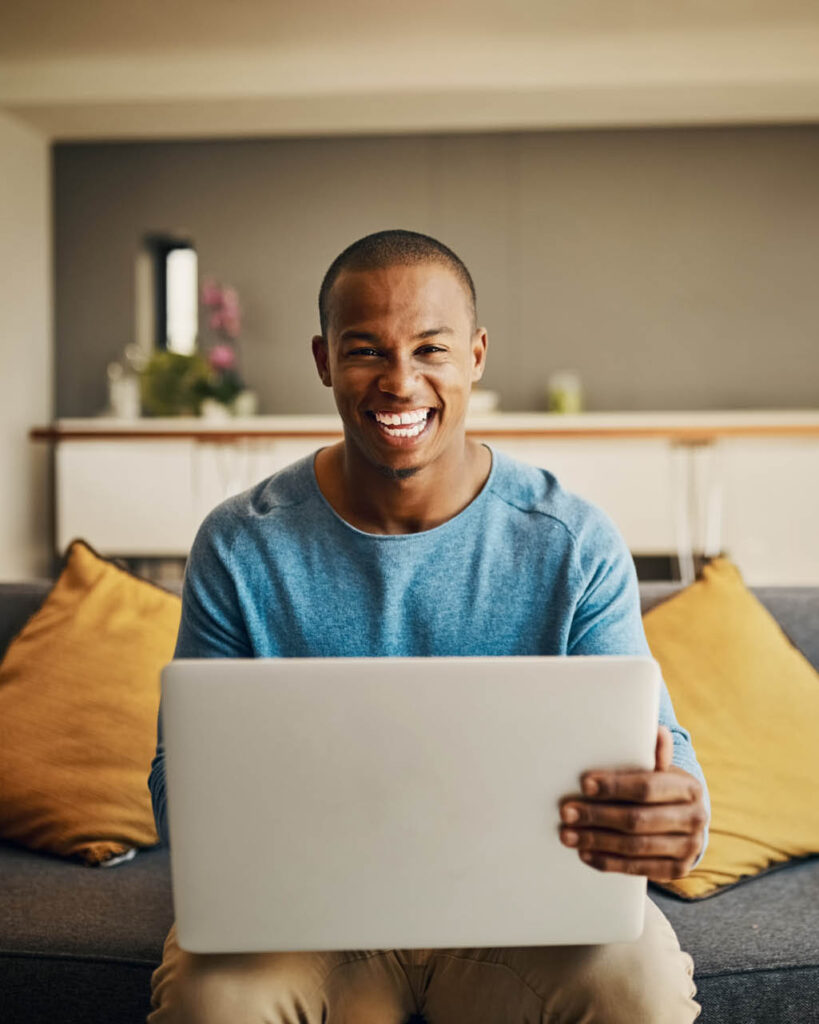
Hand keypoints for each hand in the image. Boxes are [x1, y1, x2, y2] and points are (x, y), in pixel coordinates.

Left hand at [558, 725, 706, 881]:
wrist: (686, 821)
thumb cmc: (662, 787)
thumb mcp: (662, 768)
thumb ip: (655, 752)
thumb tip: (657, 732)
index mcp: (689, 788)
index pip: (647, 787)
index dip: (614, 786)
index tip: (584, 784)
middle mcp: (695, 819)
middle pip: (637, 819)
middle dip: (597, 816)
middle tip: (566, 812)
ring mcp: (689, 848)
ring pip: (635, 847)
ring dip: (597, 841)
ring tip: (568, 835)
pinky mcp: (677, 870)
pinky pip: (637, 869)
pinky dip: (608, 862)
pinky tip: (585, 853)